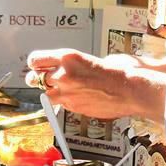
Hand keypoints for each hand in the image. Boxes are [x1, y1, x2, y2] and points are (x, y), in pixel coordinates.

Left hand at [25, 49, 165, 121]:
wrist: (130, 89)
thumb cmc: (118, 71)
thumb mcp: (90, 59)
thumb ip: (73, 65)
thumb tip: (67, 69)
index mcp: (67, 58)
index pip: (36, 60)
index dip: (35, 63)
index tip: (36, 64)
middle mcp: (63, 75)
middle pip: (35, 79)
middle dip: (38, 79)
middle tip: (42, 78)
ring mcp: (67, 93)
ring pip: (45, 95)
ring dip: (49, 93)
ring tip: (59, 90)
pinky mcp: (74, 108)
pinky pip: (61, 105)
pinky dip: (65, 102)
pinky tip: (76, 97)